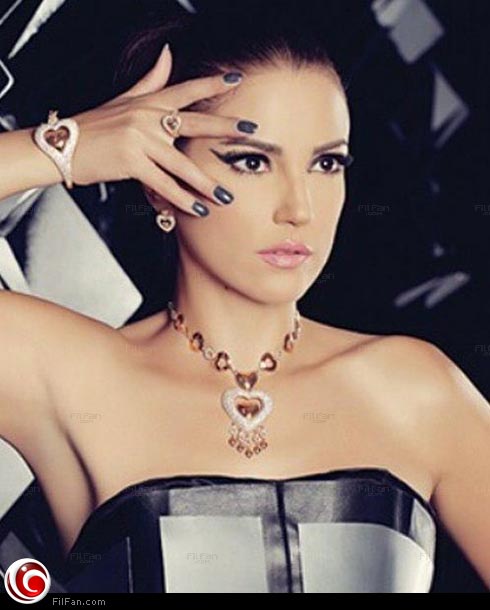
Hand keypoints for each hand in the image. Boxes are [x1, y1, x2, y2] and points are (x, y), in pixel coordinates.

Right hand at [69, 44, 256, 216]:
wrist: (63, 146)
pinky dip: (182, 198)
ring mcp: (140, 139)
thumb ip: (150, 81)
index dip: (212, 84)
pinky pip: (163, 184)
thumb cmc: (93, 126)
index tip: (237, 79)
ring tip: (225, 196)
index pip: (186, 90)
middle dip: (226, 128)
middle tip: (252, 132)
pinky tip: (197, 208)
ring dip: (206, 183)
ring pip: (182, 163)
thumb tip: (167, 55)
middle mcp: (147, 118)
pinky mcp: (131, 162)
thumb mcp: (123, 99)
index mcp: (148, 103)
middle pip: (194, 123)